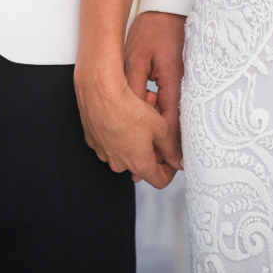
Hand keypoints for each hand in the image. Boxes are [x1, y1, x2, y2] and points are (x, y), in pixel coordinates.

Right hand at [74, 61, 181, 188]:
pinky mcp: (93, 141)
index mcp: (138, 165)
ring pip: (126, 150)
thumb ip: (172, 149)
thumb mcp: (161, 128)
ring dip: (135, 138)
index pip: (160, 180)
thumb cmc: (130, 109)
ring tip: (140, 116)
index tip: (173, 155)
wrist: (100, 92)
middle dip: (152, 148)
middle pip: (142, 164)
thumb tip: (180, 163)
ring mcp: (104, 153)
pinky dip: (119, 132)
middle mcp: (119, 164)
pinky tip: (123, 115)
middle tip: (157, 128)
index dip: (171, 169)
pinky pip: (110, 141)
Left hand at [124, 11, 184, 133]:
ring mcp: (183, 86)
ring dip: (153, 120)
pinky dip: (155, 108)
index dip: (160, 144)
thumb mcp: (137, 59)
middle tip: (135, 132)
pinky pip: (169, 105)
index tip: (149, 153)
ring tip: (139, 103)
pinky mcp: (179, 82)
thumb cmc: (154, 31)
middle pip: (172, 126)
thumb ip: (133, 90)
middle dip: (154, 134)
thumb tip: (128, 116)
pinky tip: (145, 97)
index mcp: (174, 85)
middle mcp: (183, 89)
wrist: (167, 11)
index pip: (171, 126)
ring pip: (169, 116)